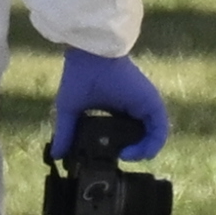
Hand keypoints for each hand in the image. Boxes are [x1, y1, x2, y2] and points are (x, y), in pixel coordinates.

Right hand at [54, 46, 170, 153]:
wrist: (90, 55)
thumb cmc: (79, 76)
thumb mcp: (69, 110)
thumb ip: (65, 133)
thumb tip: (56, 155)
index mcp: (120, 109)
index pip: (128, 136)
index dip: (122, 149)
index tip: (109, 156)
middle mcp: (135, 109)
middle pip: (142, 138)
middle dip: (133, 152)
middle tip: (118, 158)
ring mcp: (146, 106)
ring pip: (153, 137)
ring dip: (142, 152)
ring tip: (125, 156)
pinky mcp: (152, 104)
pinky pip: (159, 131)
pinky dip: (150, 146)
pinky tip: (132, 152)